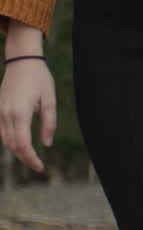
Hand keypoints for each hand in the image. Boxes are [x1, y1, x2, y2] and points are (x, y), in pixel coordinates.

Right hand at [0, 23, 56, 172]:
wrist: (22, 61)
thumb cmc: (39, 79)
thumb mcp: (50, 101)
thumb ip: (49, 124)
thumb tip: (47, 144)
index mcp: (20, 113)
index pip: (22, 144)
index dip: (31, 158)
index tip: (41, 167)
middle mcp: (6, 113)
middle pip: (12, 145)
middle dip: (24, 158)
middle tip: (38, 166)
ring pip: (5, 139)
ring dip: (16, 151)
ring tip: (31, 158)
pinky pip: (1, 130)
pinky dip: (10, 141)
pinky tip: (20, 145)